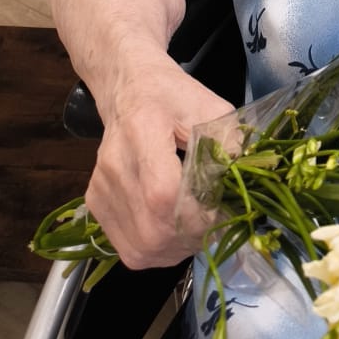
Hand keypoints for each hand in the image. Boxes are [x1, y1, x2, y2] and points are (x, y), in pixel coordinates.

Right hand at [83, 60, 235, 269]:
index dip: (199, 214)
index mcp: (142, 130)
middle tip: (214, 221)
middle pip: (152, 231)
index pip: (165, 194)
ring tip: (195, 224)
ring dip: (177, 247)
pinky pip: (130, 248)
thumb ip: (230, 144)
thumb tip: (243, 185)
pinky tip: (172, 225)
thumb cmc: (172, 96)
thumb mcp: (211, 106)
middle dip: (192, 237)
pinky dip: (158, 248)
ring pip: (141, 249)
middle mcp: (115, 164)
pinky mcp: (95, 204)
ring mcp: (101, 188)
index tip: (223, 207)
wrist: (128, 88)